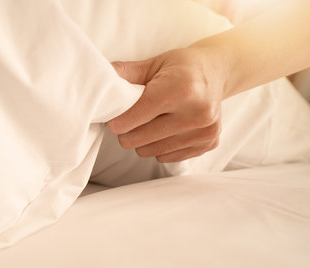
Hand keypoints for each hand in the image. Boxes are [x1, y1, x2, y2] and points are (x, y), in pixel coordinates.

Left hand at [108, 47, 228, 162]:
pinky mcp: (209, 142)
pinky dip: (161, 147)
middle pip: (139, 140)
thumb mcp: (153, 64)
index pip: (134, 118)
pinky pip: (168, 157)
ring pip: (152, 152)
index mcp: (180, 89)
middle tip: (132, 119)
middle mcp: (196, 112)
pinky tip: (168, 129)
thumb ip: (124, 75)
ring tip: (152, 122)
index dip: (118, 120)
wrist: (219, 72)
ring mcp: (204, 130)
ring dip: (144, 141)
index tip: (115, 118)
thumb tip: (95, 80)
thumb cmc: (181, 67)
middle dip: (129, 132)